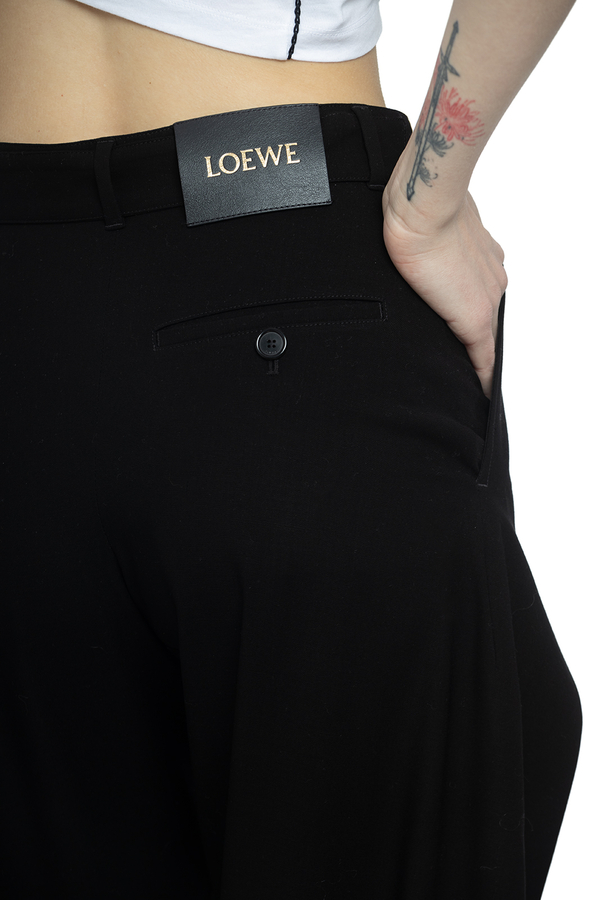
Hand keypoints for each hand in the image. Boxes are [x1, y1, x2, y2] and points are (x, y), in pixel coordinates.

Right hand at [382, 178, 506, 399]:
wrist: (424, 205)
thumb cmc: (418, 204)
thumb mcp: (424, 223)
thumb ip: (427, 238)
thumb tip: (405, 241)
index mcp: (482, 256)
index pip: (481, 294)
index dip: (473, 314)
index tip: (465, 330)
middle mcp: (492, 278)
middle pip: (486, 318)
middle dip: (474, 336)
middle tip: (459, 359)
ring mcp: (488, 297)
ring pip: (485, 336)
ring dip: (474, 353)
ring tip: (463, 375)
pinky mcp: (475, 318)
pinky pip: (484, 356)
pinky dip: (482, 375)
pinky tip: (479, 392)